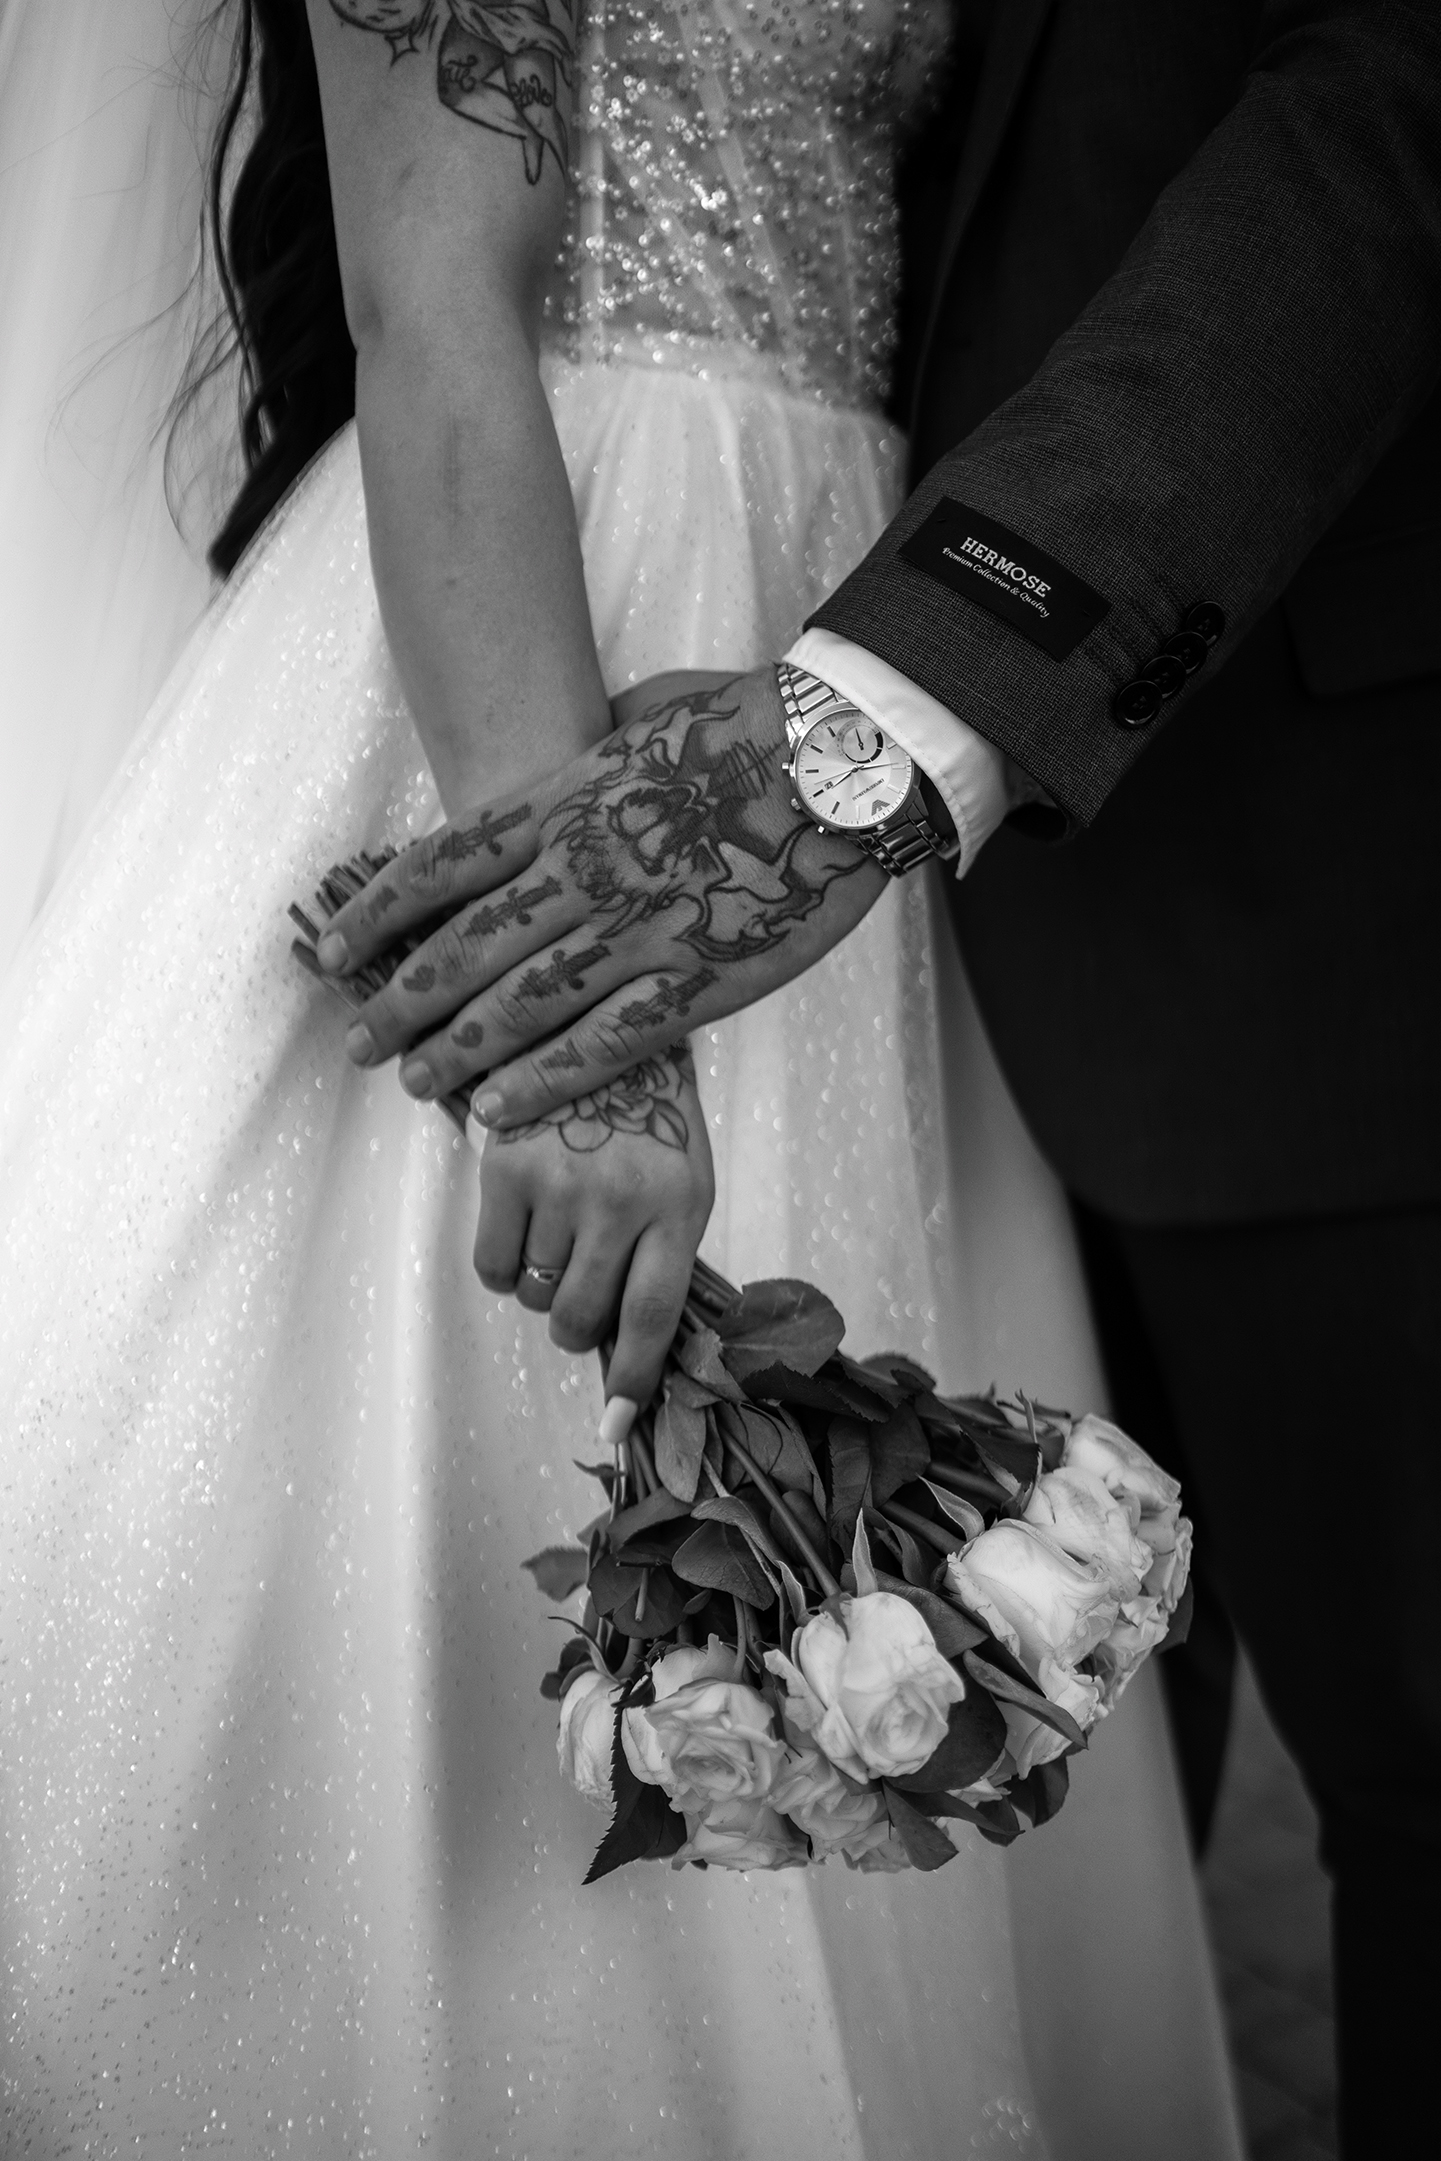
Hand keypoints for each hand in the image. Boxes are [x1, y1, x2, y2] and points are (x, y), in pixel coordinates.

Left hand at [315, 667, 885, 1124]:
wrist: (845, 755)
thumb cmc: (754, 721)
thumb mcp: (649, 709)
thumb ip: (595, 736)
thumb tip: (571, 733)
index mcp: (565, 800)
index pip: (443, 865)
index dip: (380, 914)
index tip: (333, 949)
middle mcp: (583, 868)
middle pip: (465, 947)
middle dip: (402, 1001)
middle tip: (359, 1044)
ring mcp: (636, 929)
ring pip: (519, 1004)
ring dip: (457, 1052)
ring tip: (414, 1085)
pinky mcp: (696, 980)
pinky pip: (602, 1045)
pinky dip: (542, 1082)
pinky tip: (497, 1112)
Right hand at [474, 1043, 713, 1405]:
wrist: (601, 1028)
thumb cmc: (651, 1123)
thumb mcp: (684, 1184)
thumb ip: (660, 1260)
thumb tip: (627, 1354)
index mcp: (679, 1206)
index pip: (650, 1316)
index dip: (632, 1378)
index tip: (616, 1423)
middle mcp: (618, 1199)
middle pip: (579, 1316)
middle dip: (576, 1325)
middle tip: (580, 1290)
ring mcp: (558, 1184)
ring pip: (534, 1296)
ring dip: (543, 1286)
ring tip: (559, 1230)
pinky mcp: (503, 1168)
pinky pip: (491, 1268)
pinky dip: (504, 1269)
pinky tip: (523, 1229)